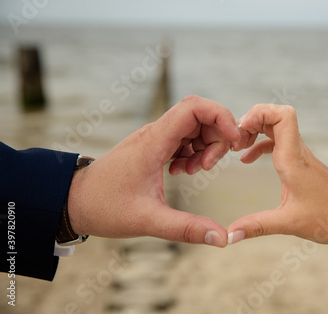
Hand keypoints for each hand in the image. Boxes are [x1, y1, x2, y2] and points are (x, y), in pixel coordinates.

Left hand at [67, 95, 239, 246]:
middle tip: (209, 167)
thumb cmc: (105, 207)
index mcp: (154, 142)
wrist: (73, 200)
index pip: (194, 108)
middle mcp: (156, 133)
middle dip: (216, 138)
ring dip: (205, 146)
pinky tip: (183, 172)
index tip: (233, 144)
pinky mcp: (154, 146)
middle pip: (200, 116)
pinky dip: (193, 152)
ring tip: (194, 172)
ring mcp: (155, 138)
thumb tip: (222, 239)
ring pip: (194, 126)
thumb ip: (186, 229)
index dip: (221, 118)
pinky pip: (184, 138)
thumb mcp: (148, 221)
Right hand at [228, 104, 327, 245]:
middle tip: (233, 141)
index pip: (282, 115)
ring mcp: (300, 155)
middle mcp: (297, 152)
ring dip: (255, 130)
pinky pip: (278, 142)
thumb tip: (229, 235)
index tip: (241, 131)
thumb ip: (257, 227)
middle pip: (275, 114)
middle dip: (251, 120)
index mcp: (293, 160)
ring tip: (236, 148)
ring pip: (276, 126)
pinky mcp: (301, 163)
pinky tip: (247, 159)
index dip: (259, 113)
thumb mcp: (289, 223)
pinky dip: (260, 144)